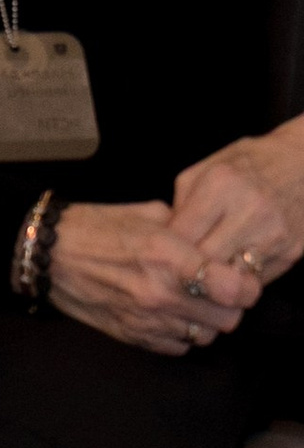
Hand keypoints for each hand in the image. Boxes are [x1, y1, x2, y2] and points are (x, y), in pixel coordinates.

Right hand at [48, 199, 255, 354]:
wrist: (47, 255)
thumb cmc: (95, 227)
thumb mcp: (146, 214)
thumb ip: (187, 229)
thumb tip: (214, 241)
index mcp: (167, 254)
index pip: (233, 287)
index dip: (246, 285)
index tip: (243, 278)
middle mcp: (160, 292)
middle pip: (227, 318)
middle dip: (229, 304)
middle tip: (219, 290)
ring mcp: (146, 319)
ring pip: (206, 336)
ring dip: (206, 321)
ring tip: (193, 302)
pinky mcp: (132, 336)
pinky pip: (179, 347)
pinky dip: (182, 334)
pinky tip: (171, 314)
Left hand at [171, 122, 303, 289]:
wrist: (303, 164)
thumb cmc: (247, 165)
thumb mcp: (206, 170)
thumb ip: (182, 203)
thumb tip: (165, 243)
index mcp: (221, 185)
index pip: (181, 235)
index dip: (165, 252)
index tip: (158, 258)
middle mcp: (250, 211)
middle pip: (205, 262)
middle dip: (186, 272)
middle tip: (175, 276)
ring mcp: (274, 234)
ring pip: (230, 279)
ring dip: (212, 284)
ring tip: (200, 280)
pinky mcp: (291, 253)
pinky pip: (253, 281)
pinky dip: (236, 283)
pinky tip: (226, 277)